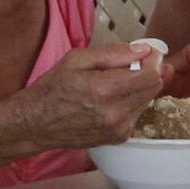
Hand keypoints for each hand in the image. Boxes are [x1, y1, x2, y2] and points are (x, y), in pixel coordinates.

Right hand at [8, 43, 164, 148]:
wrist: (36, 124)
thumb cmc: (52, 90)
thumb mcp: (76, 59)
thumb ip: (113, 53)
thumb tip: (143, 50)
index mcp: (104, 90)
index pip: (151, 75)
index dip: (154, 60)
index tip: (148, 53)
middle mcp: (115, 113)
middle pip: (154, 88)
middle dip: (149, 71)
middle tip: (132, 64)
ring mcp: (118, 129)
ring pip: (147, 100)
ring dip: (139, 87)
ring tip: (116, 82)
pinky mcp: (118, 137)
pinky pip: (137, 113)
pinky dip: (131, 102)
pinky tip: (111, 99)